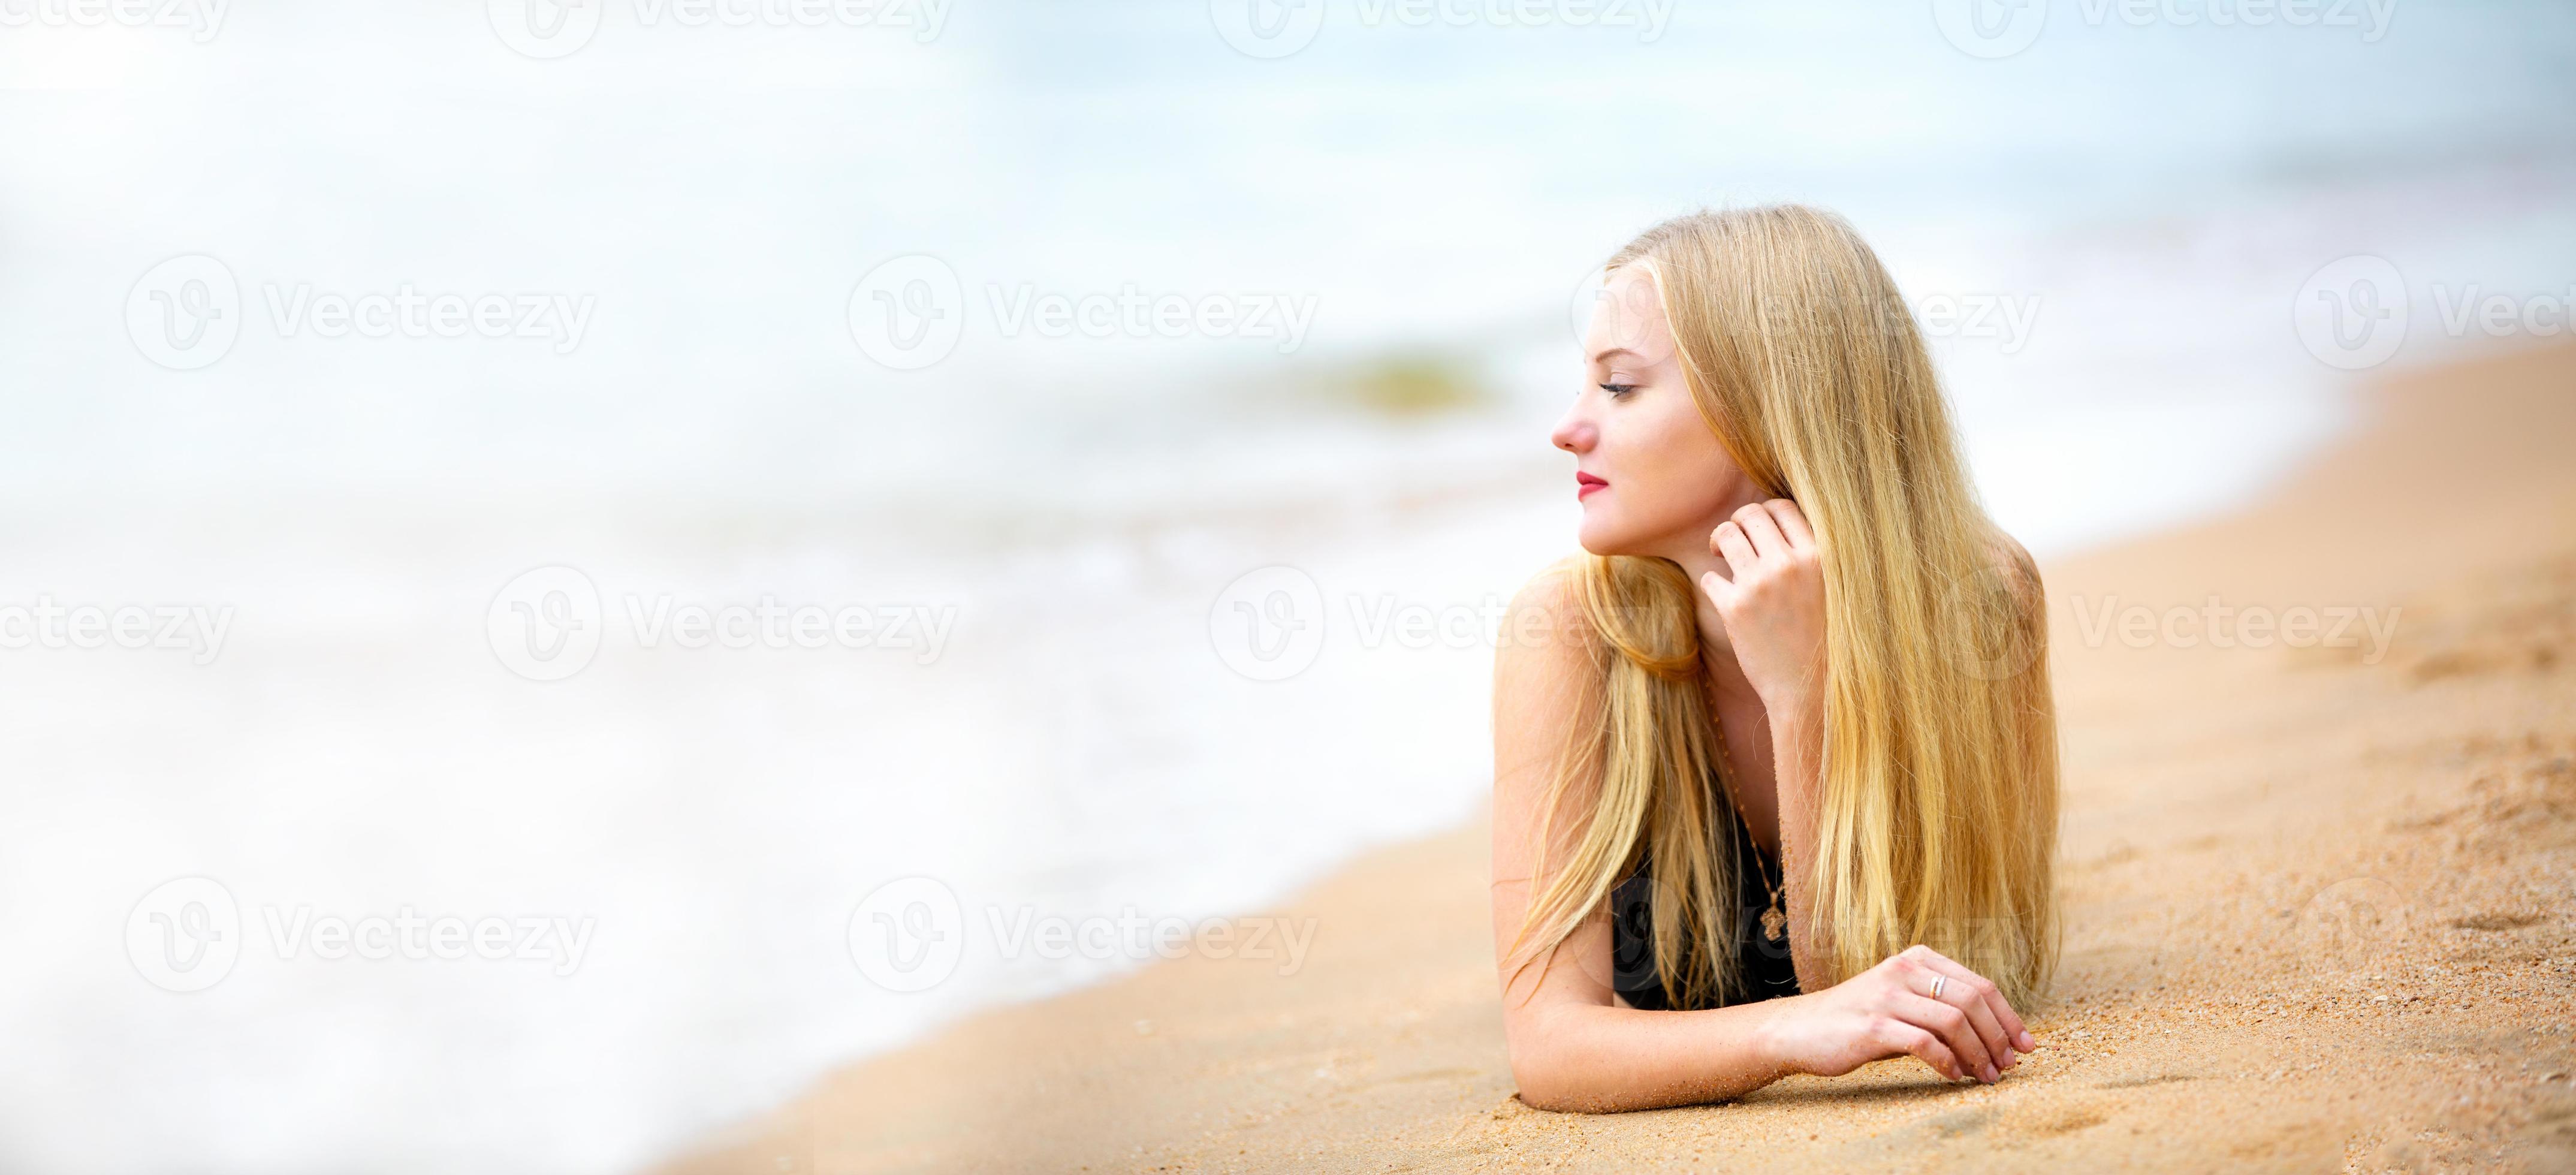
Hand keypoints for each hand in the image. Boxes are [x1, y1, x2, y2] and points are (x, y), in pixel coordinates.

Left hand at [1698, 500, 1825, 711]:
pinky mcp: (1734, 609)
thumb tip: (1781, 522)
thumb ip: (1810, 556)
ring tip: (1722, 558)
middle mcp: (1788, 564)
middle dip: (1736, 523)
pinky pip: (1709, 577)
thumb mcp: (1831, 588)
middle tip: (1733, 541)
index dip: (1764, 512)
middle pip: (1749, 515)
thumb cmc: (1821, 638)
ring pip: (1725, 536)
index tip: (1758, 528)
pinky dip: (1713, 582)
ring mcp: (1759, 585)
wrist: (1808, 688)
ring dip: (1718, 543)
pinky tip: (1723, 595)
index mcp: (1818, 556)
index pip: (1782, 507)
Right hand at [1758, 945, 2040, 1084]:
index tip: (2025, 1045)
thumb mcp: (1901, 1000)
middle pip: (1973, 1001)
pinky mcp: (1873, 1026)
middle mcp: (1904, 970)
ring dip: (1979, 1054)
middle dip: (1999, 1037)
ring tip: (1987, 1076)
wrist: (1798, 1029)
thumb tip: (1994, 1037)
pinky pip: (1925, 1044)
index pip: (1980, 985)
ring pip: (1954, 1021)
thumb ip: (1939, 1007)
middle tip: (2008, 1066)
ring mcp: (1887, 996)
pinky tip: (1954, 1076)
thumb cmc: (1857, 1019)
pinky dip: (1948, 1063)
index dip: (2009, 1018)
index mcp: (1916, 959)